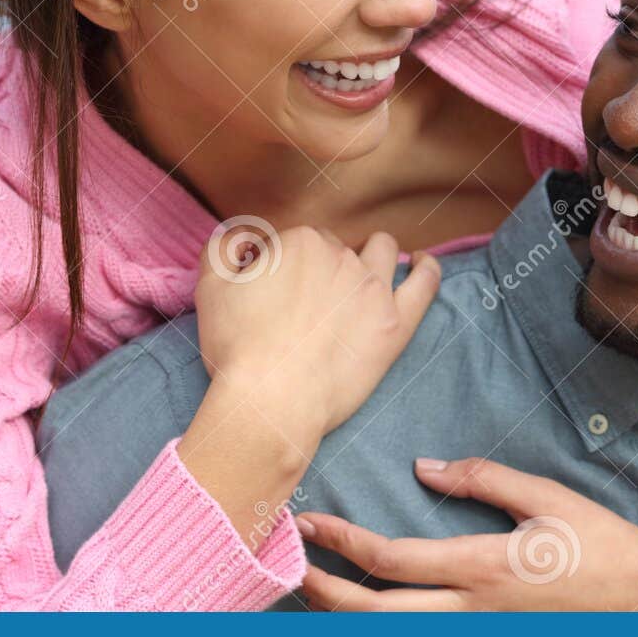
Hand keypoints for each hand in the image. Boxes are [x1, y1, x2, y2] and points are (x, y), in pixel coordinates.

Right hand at [193, 226, 441, 452]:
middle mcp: (340, 255)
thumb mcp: (211, 289)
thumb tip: (238, 237)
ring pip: (383, 250)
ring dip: (375, 252)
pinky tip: (422, 264)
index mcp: (299, 242)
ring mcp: (373, 288)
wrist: (272, 399)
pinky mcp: (395, 322)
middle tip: (311, 298)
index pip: (297, 241)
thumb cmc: (238, 347)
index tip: (279, 289)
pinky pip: (425, 283)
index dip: (287, 263)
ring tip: (369, 267)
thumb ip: (222, 250)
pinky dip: (427, 268)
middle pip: (337, 246)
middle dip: (326, 263)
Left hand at [297, 458, 637, 610]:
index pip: (392, 560)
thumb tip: (423, 468)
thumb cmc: (600, 546)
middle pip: (376, 619)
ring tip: (317, 596)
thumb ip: (481, 479)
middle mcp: (473, 616)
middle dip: (325, 595)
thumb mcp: (546, 497)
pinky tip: (371, 624)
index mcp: (483, 568)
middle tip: (292, 570)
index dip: (342, 543)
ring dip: (349, 624)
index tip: (310, 523)